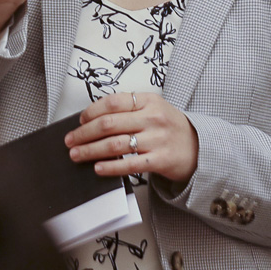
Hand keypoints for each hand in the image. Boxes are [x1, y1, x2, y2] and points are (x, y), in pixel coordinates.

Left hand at [66, 90, 198, 182]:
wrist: (200, 147)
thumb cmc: (169, 128)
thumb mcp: (153, 109)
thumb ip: (128, 109)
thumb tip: (92, 118)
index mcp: (149, 101)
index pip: (113, 102)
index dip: (91, 111)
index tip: (80, 121)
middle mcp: (153, 118)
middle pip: (109, 124)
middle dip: (84, 133)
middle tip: (70, 141)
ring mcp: (157, 140)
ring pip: (116, 144)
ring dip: (91, 151)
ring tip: (77, 155)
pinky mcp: (160, 160)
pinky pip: (130, 165)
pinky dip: (111, 167)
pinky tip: (98, 168)